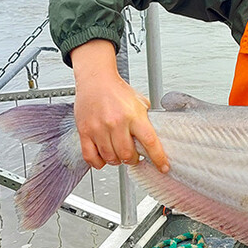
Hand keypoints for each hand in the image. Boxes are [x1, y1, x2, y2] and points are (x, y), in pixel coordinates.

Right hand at [70, 39, 169, 172]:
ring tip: (118, 153)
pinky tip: (103, 158)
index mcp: (134, 115)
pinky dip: (98, 163)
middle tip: (133, 156)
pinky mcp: (85, 131)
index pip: (150, 142)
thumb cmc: (117, 90)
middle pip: (127, 155)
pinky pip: (90, 157)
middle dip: (133, 160)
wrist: (96, 79)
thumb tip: (155, 138)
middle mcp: (116, 123)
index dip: (158, 158)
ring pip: (110, 158)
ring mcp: (99, 128)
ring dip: (116, 160)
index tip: (163, 167)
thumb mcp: (140, 102)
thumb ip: (146, 120)